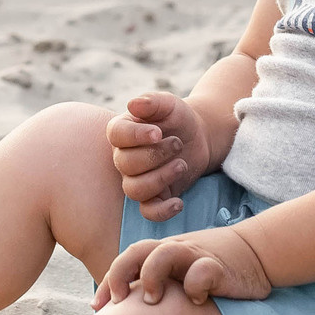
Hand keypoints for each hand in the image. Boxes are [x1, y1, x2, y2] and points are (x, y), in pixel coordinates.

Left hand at [93, 227, 272, 309]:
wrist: (256, 252)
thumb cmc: (210, 268)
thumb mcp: (182, 275)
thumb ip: (158, 288)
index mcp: (161, 254)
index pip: (126, 261)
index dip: (109, 283)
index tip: (96, 308)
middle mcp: (174, 251)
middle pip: (137, 251)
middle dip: (120, 274)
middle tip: (118, 302)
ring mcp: (196, 256)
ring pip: (163, 253)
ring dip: (152, 275)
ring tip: (153, 300)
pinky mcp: (219, 266)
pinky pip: (203, 271)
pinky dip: (195, 286)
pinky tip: (196, 302)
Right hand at [107, 91, 211, 221]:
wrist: (198, 136)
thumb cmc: (178, 118)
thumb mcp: (169, 104)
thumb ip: (152, 102)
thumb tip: (133, 105)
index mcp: (123, 132)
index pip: (116, 135)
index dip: (135, 136)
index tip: (158, 132)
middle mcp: (124, 157)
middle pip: (126, 165)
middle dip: (155, 155)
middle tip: (178, 144)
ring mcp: (138, 179)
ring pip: (134, 190)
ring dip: (160, 179)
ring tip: (181, 164)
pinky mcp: (155, 196)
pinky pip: (148, 212)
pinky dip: (162, 211)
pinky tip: (179, 202)